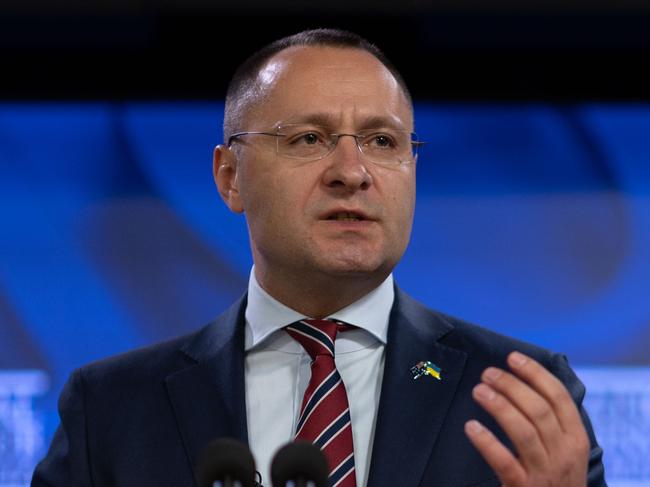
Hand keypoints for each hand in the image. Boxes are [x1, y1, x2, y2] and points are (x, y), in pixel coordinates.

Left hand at [464, 351, 589, 486]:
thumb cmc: (555, 478)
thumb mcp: (564, 450)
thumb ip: (552, 421)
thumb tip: (523, 379)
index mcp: (575, 439)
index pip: (559, 397)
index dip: (535, 373)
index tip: (512, 357)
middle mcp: (564, 454)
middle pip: (538, 410)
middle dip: (512, 386)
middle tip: (487, 373)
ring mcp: (545, 473)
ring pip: (523, 431)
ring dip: (499, 406)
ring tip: (479, 390)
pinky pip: (503, 461)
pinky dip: (486, 442)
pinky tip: (471, 427)